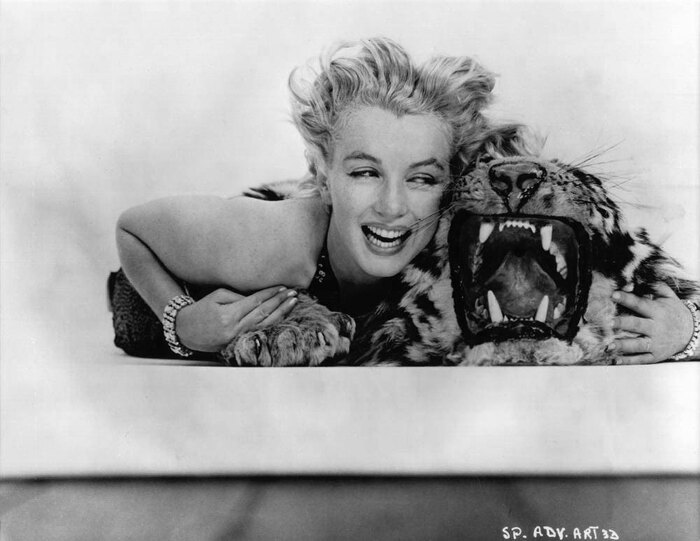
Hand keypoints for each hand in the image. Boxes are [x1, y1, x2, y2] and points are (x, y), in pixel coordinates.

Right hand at [175, 286, 297, 351]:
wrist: (185, 330)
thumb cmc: (200, 310)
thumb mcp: (217, 296)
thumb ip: (238, 297)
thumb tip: (258, 298)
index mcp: (229, 315)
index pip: (256, 302)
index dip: (271, 294)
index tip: (283, 287)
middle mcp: (236, 329)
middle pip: (264, 313)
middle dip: (281, 302)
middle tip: (294, 293)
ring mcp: (238, 338)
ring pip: (265, 325)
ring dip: (281, 313)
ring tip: (293, 303)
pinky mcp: (239, 343)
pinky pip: (260, 332)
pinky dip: (273, 324)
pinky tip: (283, 317)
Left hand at [610, 283, 693, 363]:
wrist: (692, 332)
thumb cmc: (674, 311)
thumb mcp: (668, 296)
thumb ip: (653, 286)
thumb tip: (636, 278)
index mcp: (657, 312)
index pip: (640, 304)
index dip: (627, 299)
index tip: (613, 295)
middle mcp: (656, 328)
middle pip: (638, 325)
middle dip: (623, 324)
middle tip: (608, 323)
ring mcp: (656, 343)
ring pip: (638, 345)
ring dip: (623, 345)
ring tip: (609, 345)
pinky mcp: (655, 355)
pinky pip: (641, 359)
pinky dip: (628, 360)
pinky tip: (615, 360)